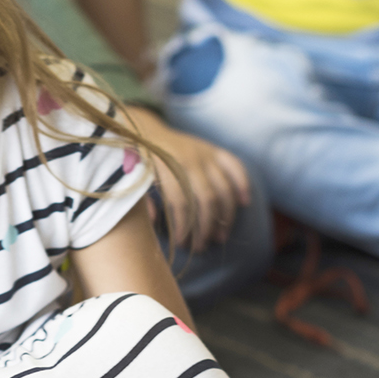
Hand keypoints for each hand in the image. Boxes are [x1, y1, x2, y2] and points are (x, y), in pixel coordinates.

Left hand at [126, 106, 249, 253]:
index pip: (181, 202)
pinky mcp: (214, 149)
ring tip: (220, 237)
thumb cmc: (137, 162)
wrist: (144, 131)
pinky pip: (235, 166)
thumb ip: (143, 201)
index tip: (182, 243)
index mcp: (166, 166)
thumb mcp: (134, 179)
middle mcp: (188, 159)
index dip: (184, 227)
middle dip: (206, 227)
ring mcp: (204, 153)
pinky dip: (243, 183)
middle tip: (202, 247)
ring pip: (223, 188)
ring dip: (225, 216)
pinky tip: (244, 203)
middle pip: (206, 199)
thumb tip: (156, 221)